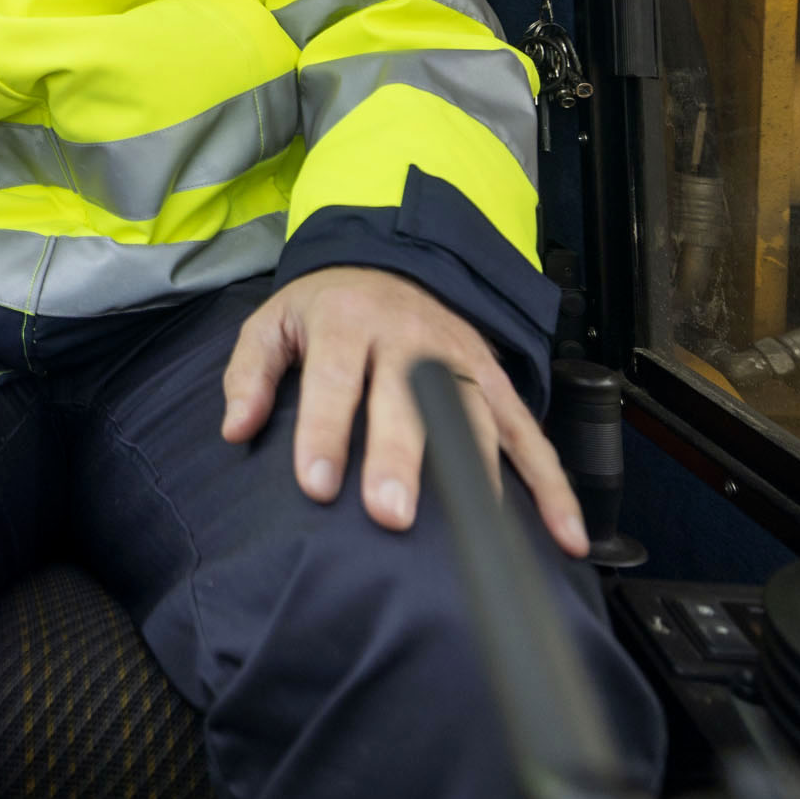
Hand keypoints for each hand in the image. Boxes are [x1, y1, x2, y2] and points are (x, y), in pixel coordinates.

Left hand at [220, 265, 585, 555]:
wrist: (394, 263)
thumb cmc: (327, 310)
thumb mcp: (274, 322)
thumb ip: (250, 373)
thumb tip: (236, 427)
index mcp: (348, 321)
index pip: (336, 380)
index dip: (325, 432)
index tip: (316, 486)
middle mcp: (411, 339)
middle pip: (409, 400)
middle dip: (401, 458)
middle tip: (390, 515)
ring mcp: (461, 360)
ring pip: (473, 417)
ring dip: (476, 475)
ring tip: (474, 534)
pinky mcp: (497, 381)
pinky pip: (529, 434)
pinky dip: (552, 486)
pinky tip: (564, 536)